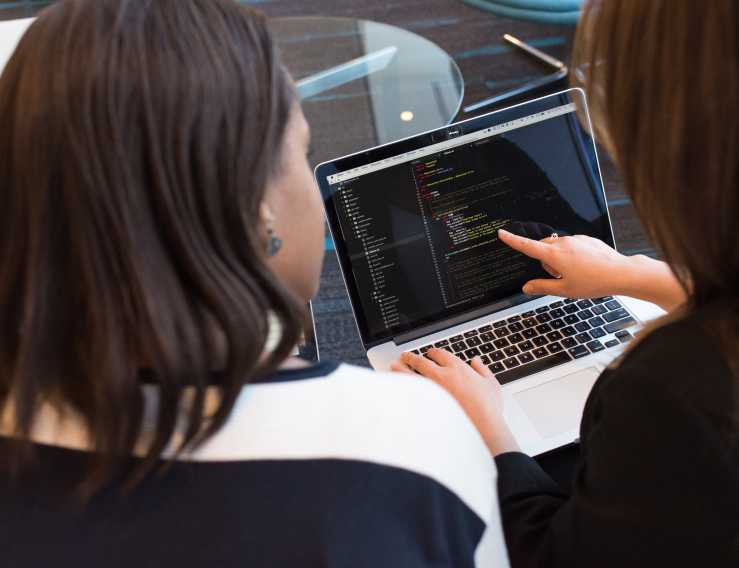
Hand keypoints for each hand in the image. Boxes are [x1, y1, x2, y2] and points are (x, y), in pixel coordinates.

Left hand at [391, 349, 518, 455]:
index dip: (433, 352)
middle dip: (411, 357)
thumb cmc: (488, 408)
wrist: (482, 427)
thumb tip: (476, 361)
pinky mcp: (426, 404)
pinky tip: (397, 386)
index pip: (440, 354)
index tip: (430, 353)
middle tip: (405, 356)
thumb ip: (482, 370)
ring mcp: (431, 390)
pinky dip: (402, 387)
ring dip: (401, 368)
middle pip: (421, 361)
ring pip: (410, 374)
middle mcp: (442, 375)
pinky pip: (410, 392)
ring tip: (394, 366)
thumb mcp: (491, 384)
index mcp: (457, 368)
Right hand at [498, 229, 686, 310]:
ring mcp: (576, 239)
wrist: (621, 273)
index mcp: (554, 255)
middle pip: (543, 248)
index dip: (512, 240)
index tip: (502, 233)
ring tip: (576, 273)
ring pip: (557, 247)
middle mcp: (563, 243)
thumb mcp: (564, 290)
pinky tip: (585, 267)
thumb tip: (527, 287)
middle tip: (559, 276)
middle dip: (545, 261)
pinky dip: (572, 255)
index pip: (527, 246)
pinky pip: (571, 245)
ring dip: (559, 259)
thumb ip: (542, 287)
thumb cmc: (594, 282)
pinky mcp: (586, 239)